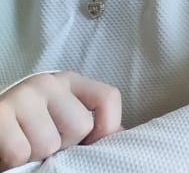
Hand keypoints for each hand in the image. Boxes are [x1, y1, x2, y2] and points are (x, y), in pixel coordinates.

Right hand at [0, 72, 120, 168]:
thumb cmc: (29, 128)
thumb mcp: (61, 119)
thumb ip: (91, 123)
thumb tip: (122, 135)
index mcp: (69, 82)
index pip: (108, 98)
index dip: (107, 127)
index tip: (89, 143)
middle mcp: (48, 82)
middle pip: (80, 125)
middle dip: (63, 145)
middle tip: (43, 143)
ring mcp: (23, 96)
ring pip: (49, 143)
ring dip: (37, 156)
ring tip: (25, 146)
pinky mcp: (0, 114)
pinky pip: (20, 152)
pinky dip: (16, 161)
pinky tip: (9, 152)